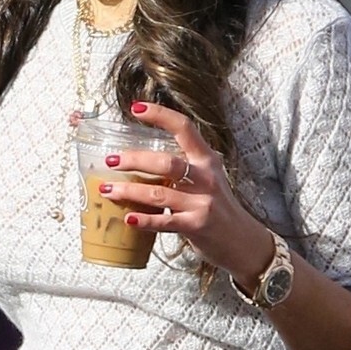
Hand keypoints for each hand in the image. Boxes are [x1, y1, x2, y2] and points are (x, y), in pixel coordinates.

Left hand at [95, 102, 273, 285]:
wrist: (243, 241)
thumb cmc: (218, 208)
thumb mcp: (206, 179)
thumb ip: (182, 169)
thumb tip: (142, 162)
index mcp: (206, 160)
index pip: (185, 128)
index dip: (160, 115)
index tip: (136, 108)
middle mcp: (206, 178)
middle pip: (166, 162)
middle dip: (134, 160)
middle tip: (110, 160)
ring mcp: (202, 202)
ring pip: (159, 193)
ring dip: (129, 192)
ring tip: (107, 190)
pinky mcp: (197, 226)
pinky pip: (165, 222)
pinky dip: (144, 220)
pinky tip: (128, 219)